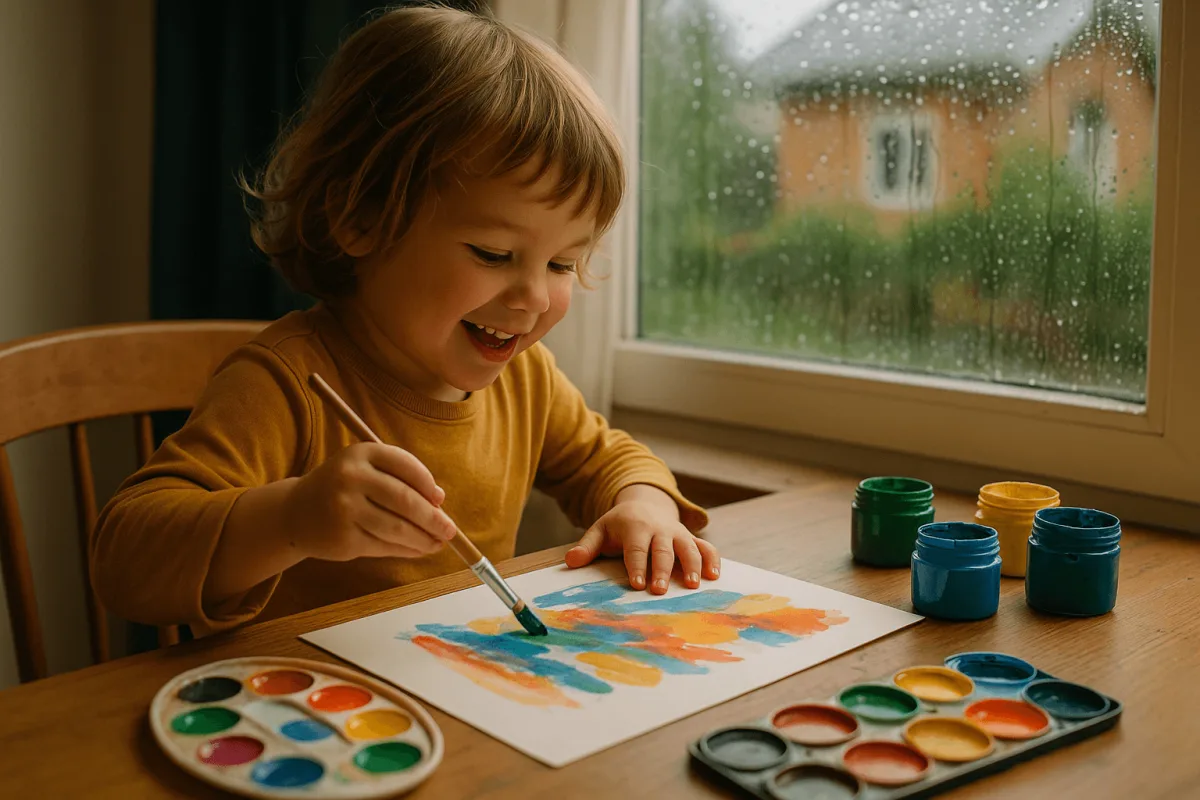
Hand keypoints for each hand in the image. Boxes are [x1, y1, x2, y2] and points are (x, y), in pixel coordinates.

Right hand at [284, 442, 458, 560]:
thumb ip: (400, 479)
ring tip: (438, 543)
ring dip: (424, 539)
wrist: (296, 512)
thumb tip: (440, 501)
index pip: (406, 465)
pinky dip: (407, 550)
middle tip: (450, 530)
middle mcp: (350, 477)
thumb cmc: (343, 488)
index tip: (440, 499)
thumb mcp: (365, 470)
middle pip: (405, 500)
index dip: (428, 483)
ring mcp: (344, 509)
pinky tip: (419, 550)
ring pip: (397, 527)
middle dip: (433, 518)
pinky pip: (384, 546)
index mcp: (361, 453)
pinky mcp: (343, 538)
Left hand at [564, 485, 719, 593]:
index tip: (636, 584)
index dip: (636, 566)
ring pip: (688, 547)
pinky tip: (714, 576)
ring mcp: (678, 533)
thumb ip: (587, 547)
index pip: (636, 548)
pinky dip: (712, 559)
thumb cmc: (619, 525)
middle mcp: (659, 529)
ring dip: (691, 565)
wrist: (644, 504)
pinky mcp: (690, 538)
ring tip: (693, 585)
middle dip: (662, 570)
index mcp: (635, 526)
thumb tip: (571, 561)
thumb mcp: (600, 530)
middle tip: (660, 590)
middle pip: (662, 550)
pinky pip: (706, 547)